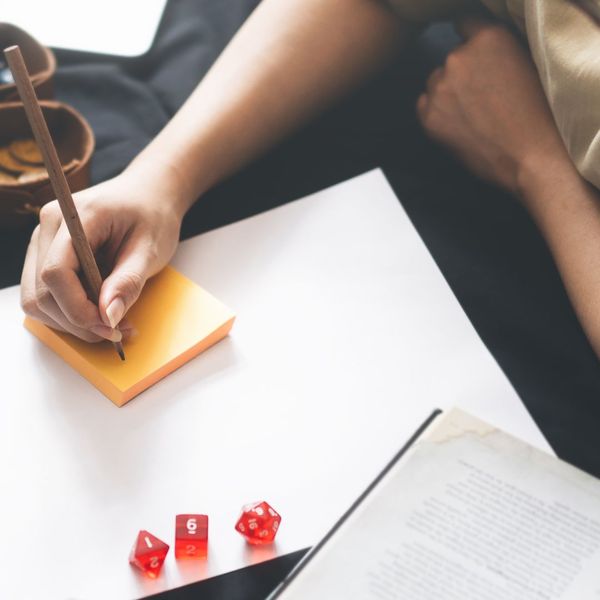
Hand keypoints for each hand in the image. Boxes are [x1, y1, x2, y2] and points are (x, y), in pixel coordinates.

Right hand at [21, 167, 184, 341]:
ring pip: (37, 300)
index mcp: (75, 217)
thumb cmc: (152, 215)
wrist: (149, 194)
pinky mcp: (47, 256)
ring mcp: (43, 242)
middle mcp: (48, 227)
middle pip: (41, 293)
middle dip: (77, 321)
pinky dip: (70, 313)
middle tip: (118, 331)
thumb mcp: (151, 249)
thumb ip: (129, 282)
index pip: (56, 272)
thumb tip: (108, 316)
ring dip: (72, 322)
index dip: (78, 308)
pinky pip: (46, 296)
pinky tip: (101, 312)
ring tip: (114, 322)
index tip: (110, 325)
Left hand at [416, 17, 566, 194]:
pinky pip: (424, 107)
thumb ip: (498, 51)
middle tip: (482, 99)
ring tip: (473, 116)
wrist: (532, 156)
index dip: (470, 44)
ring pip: (435, 84)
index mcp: (488, 37)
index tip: (473, 58)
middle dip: (462, 75)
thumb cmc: (538, 115)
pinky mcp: (428, 116)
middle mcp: (458, 57)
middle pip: (450, 60)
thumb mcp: (526, 63)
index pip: (464, 24)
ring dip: (447, 95)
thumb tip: (480, 53)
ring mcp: (440, 87)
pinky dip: (436, 115)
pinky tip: (460, 126)